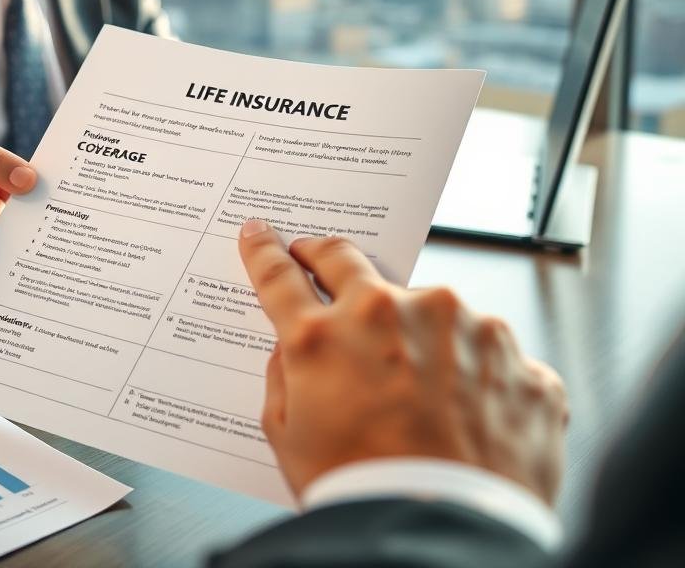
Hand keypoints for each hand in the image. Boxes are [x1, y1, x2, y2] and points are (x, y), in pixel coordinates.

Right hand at [238, 220, 568, 502]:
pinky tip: (466, 415)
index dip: (264, 252)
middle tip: (319, 261)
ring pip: (426, 308)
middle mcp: (390, 314)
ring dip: (416, 333)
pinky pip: (484, 350)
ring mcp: (459, 326)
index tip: (260, 235)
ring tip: (421, 396)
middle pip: (346, 260)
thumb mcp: (289, 441)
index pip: (279, 276)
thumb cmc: (366, 497)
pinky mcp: (512, 354)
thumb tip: (293, 349)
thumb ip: (283, 378)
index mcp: (324, 337)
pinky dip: (472, 372)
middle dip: (326, 258)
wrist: (447, 541)